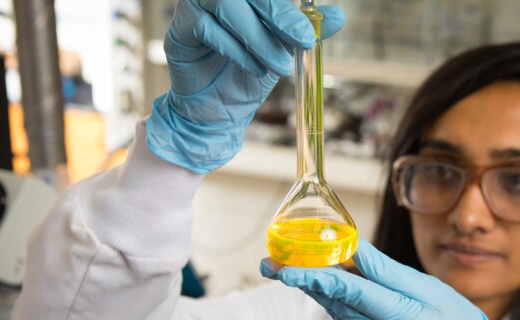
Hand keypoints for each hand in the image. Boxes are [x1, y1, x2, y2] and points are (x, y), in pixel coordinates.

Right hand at [147, 0, 344, 173]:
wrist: (219, 109)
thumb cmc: (248, 71)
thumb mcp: (284, 49)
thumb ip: (306, 30)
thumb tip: (338, 16)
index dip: (287, 5)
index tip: (311, 25)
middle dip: (279, 14)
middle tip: (304, 40)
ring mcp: (195, 5)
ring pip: (227, 5)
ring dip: (259, 38)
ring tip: (280, 66)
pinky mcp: (181, 28)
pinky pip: (207, 29)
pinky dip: (237, 50)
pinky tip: (255, 69)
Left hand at [260, 239, 514, 319]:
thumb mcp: (428, 288)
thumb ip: (386, 272)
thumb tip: (352, 248)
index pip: (352, 295)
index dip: (316, 278)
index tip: (286, 269)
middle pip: (337, 306)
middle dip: (305, 281)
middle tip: (272, 263)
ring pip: (340, 317)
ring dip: (321, 292)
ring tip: (298, 269)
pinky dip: (342, 308)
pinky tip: (339, 293)